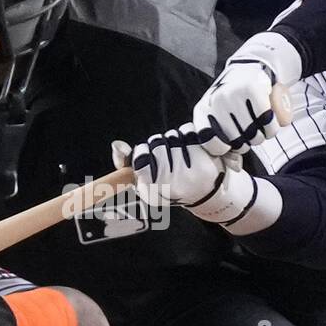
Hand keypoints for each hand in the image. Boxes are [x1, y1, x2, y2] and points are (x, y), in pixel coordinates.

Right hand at [113, 124, 265, 228]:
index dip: (142, 153)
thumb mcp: (145, 181)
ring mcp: (190, 172)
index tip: (147, 157)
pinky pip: (189, 132)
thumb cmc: (172, 186)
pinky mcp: (205, 160)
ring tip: (181, 154)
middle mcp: (172, 184)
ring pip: (172, 136)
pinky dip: (188, 135)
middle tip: (168, 156)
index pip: (140, 159)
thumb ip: (127, 163)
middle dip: (159, 145)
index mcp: (154, 192)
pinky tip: (192, 148)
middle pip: (157, 144)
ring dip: (174, 139)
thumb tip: (116, 145)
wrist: (209, 192)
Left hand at [193, 31, 302, 154]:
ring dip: (262, 136)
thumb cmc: (234, 101)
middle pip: (237, 143)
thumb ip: (226, 145)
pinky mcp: (254, 91)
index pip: (210, 142)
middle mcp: (216, 102)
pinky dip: (272, 128)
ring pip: (254, 136)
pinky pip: (268, 124)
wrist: (250, 68)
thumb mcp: (222, 119)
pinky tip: (269, 121)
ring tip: (259, 123)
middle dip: (246, 143)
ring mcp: (234, 95)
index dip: (223, 149)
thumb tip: (235, 166)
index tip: (230, 145)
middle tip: (249, 130)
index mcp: (203, 110)